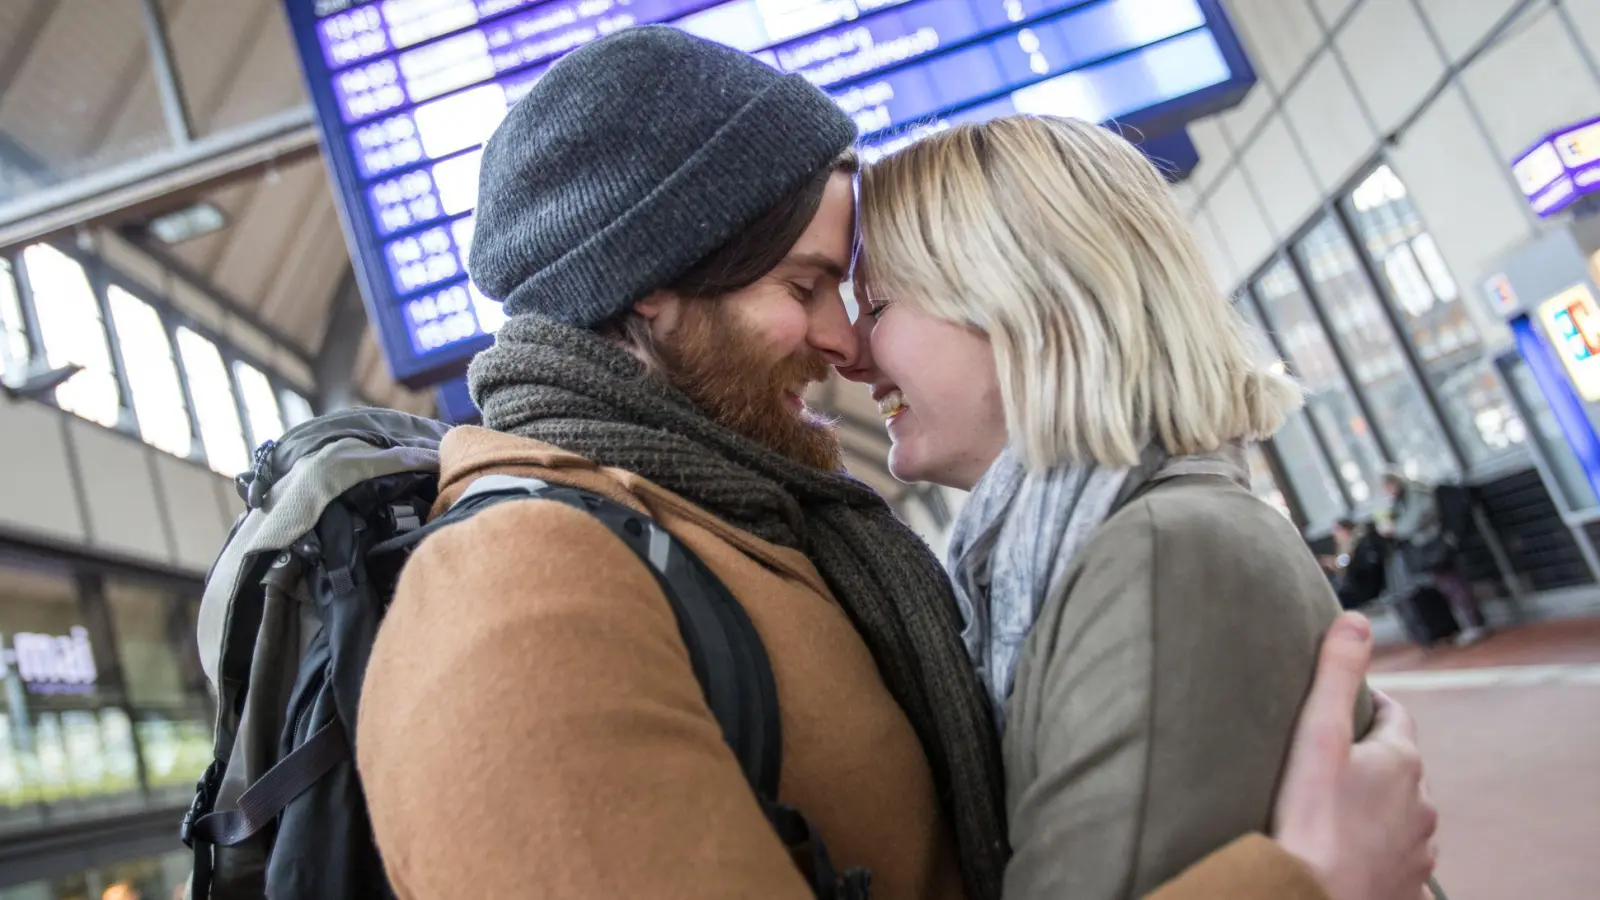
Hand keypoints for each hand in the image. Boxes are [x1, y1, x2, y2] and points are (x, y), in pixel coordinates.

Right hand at [1272, 613, 1437, 899]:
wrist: (1311, 897)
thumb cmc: (1310, 820)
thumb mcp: (1317, 735)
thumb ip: (1336, 673)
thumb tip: (1356, 619)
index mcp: (1403, 761)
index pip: (1394, 714)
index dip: (1366, 704)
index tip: (1338, 705)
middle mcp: (1422, 804)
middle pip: (1399, 765)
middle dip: (1370, 756)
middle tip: (1327, 757)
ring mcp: (1418, 849)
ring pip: (1401, 812)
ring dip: (1377, 805)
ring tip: (1335, 805)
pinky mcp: (1407, 885)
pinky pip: (1397, 855)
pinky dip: (1379, 847)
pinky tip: (1351, 848)